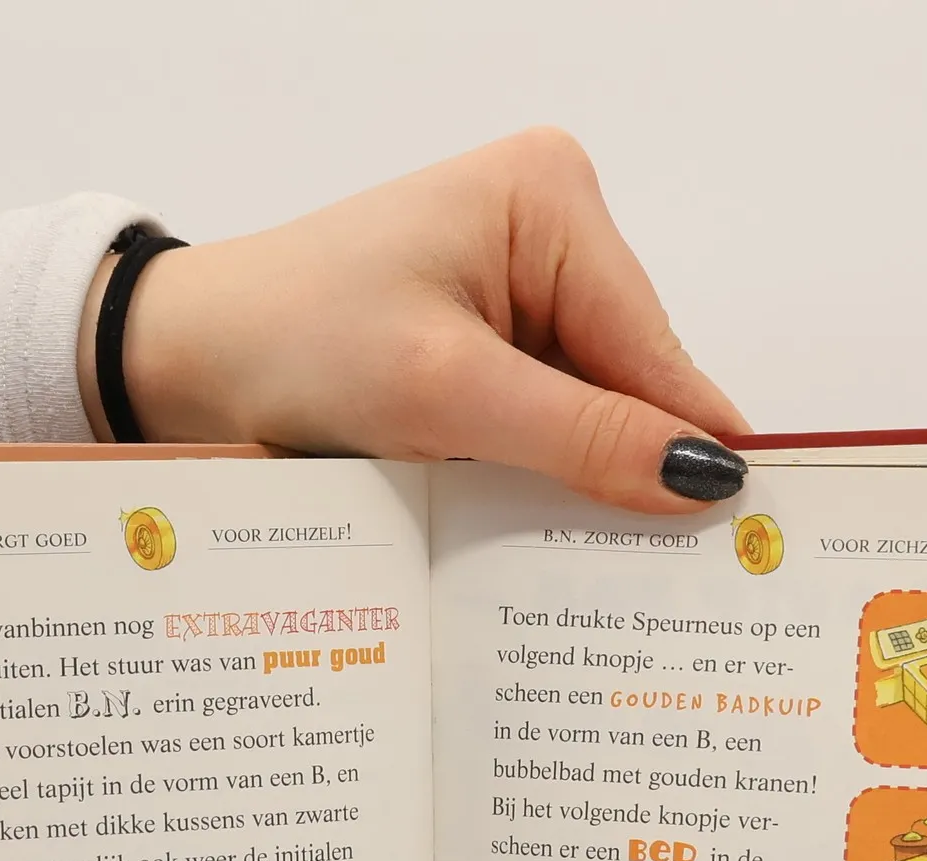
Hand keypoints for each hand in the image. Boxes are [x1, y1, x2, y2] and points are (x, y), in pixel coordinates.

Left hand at [91, 128, 750, 512]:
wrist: (178, 362)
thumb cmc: (289, 346)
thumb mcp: (443, 393)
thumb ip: (579, 434)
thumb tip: (706, 478)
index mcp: (552, 202)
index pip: (655, 351)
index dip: (693, 452)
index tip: (749, 550)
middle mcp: (547, 232)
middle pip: (630, 385)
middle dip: (628, 474)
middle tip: (664, 592)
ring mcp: (514, 291)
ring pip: (589, 416)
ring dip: (578, 486)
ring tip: (591, 573)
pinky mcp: (481, 345)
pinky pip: (542, 426)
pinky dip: (536, 480)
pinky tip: (533, 534)